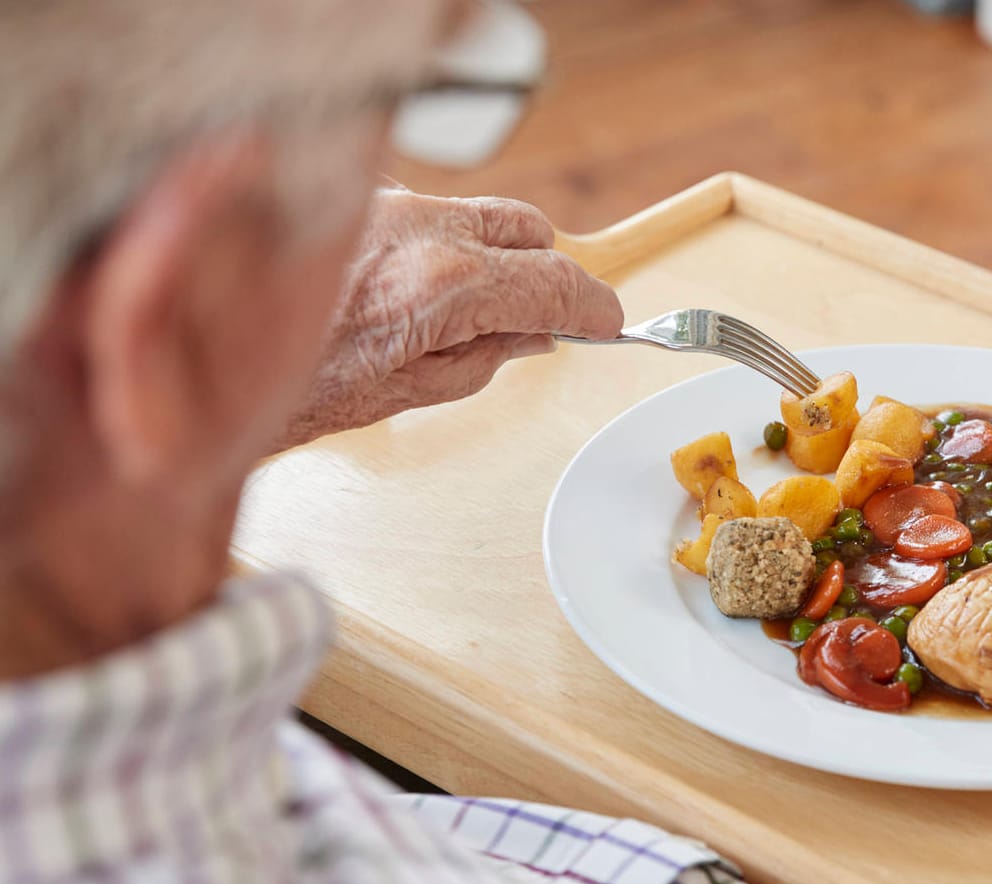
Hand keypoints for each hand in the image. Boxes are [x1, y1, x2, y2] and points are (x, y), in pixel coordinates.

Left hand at [275, 188, 622, 449]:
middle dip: (546, 270)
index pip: (555, 281)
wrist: (203, 363)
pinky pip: (425, 213)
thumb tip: (534, 336)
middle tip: (542, 317)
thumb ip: (488, 356)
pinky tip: (412, 289)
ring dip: (493, 255)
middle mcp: (420, 230)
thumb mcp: (412, 392)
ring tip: (471, 310)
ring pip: (478, 214)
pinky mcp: (354, 202)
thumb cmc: (293, 388)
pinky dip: (439, 245)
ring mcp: (385, 206)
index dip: (592, 306)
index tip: (606, 322)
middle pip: (529, 228)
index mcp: (445, 286)